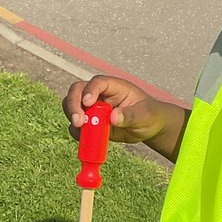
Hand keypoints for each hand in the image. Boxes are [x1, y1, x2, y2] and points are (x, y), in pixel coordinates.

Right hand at [62, 75, 188, 160]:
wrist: (148, 127)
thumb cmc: (149, 115)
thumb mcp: (144, 115)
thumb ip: (130, 115)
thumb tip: (113, 117)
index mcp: (114, 86)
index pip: (98, 82)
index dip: (90, 90)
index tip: (88, 103)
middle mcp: (100, 94)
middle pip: (78, 91)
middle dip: (73, 104)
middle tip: (78, 121)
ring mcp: (93, 108)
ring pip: (72, 105)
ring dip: (72, 116)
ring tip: (79, 129)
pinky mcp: (90, 122)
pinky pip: (77, 125)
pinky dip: (76, 131)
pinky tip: (83, 138)